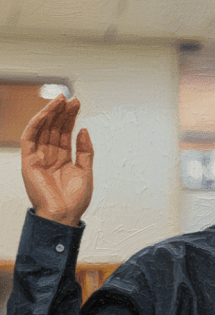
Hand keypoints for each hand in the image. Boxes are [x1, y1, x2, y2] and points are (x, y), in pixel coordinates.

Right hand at [21, 95, 93, 226]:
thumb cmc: (75, 200)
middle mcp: (49, 156)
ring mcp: (38, 158)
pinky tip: (45, 113)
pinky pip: (30, 139)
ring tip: (60, 100)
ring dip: (49, 114)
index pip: (64, 133)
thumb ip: (85, 150)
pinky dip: (36, 124)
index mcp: (62, 159)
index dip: (70, 117)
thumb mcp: (85, 170)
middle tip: (70, 98)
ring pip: (42, 130)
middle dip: (61, 112)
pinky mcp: (28, 162)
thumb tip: (84, 130)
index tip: (76, 103)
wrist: (64, 216)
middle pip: (53, 128)